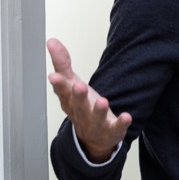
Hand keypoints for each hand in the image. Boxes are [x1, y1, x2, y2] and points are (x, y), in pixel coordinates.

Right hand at [47, 37, 130, 161]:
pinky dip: (120, 123)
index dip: (58, 84)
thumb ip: (63, 63)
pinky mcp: (111, 131)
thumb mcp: (72, 84)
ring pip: (95, 118)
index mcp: (69, 101)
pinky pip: (116, 128)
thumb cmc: (82, 106)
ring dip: (98, 111)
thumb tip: (52, 41)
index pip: (62, 91)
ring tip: (102, 101)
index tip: (54, 76)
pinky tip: (126, 116)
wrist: (93, 138)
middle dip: (78, 96)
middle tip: (79, 86)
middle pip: (78, 105)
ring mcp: (95, 124)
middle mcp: (80, 113)